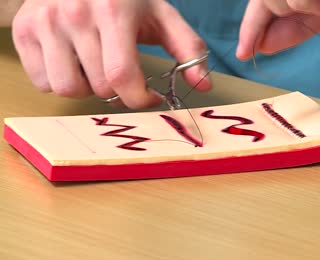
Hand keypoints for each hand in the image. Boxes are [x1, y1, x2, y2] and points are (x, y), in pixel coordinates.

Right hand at [12, 0, 210, 108]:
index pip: (122, 75)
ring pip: (67, 88)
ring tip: (96, 67)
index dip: (139, 97)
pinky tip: (73, 62)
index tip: (149, 96)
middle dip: (117, 90)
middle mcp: (74, 14)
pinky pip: (42, 82)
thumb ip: (187, 48)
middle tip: (121, 72)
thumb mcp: (161, 15)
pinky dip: (60, 81)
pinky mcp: (24, 30)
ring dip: (88, 88)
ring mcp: (45, 22)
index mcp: (113, 10)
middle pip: (99, 86)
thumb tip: (203, 85)